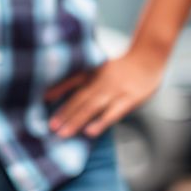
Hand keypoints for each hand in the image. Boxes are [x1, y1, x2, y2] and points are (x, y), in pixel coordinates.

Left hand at [45, 48, 168, 138]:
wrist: (149, 56)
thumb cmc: (121, 67)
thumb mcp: (100, 66)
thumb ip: (82, 77)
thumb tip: (56, 92)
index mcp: (93, 72)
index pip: (72, 80)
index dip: (58, 89)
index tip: (42, 100)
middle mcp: (101, 81)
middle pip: (80, 98)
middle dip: (64, 113)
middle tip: (50, 127)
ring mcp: (115, 91)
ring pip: (93, 107)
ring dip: (76, 121)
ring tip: (63, 133)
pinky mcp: (129, 99)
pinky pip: (113, 113)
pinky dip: (101, 122)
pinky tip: (90, 132)